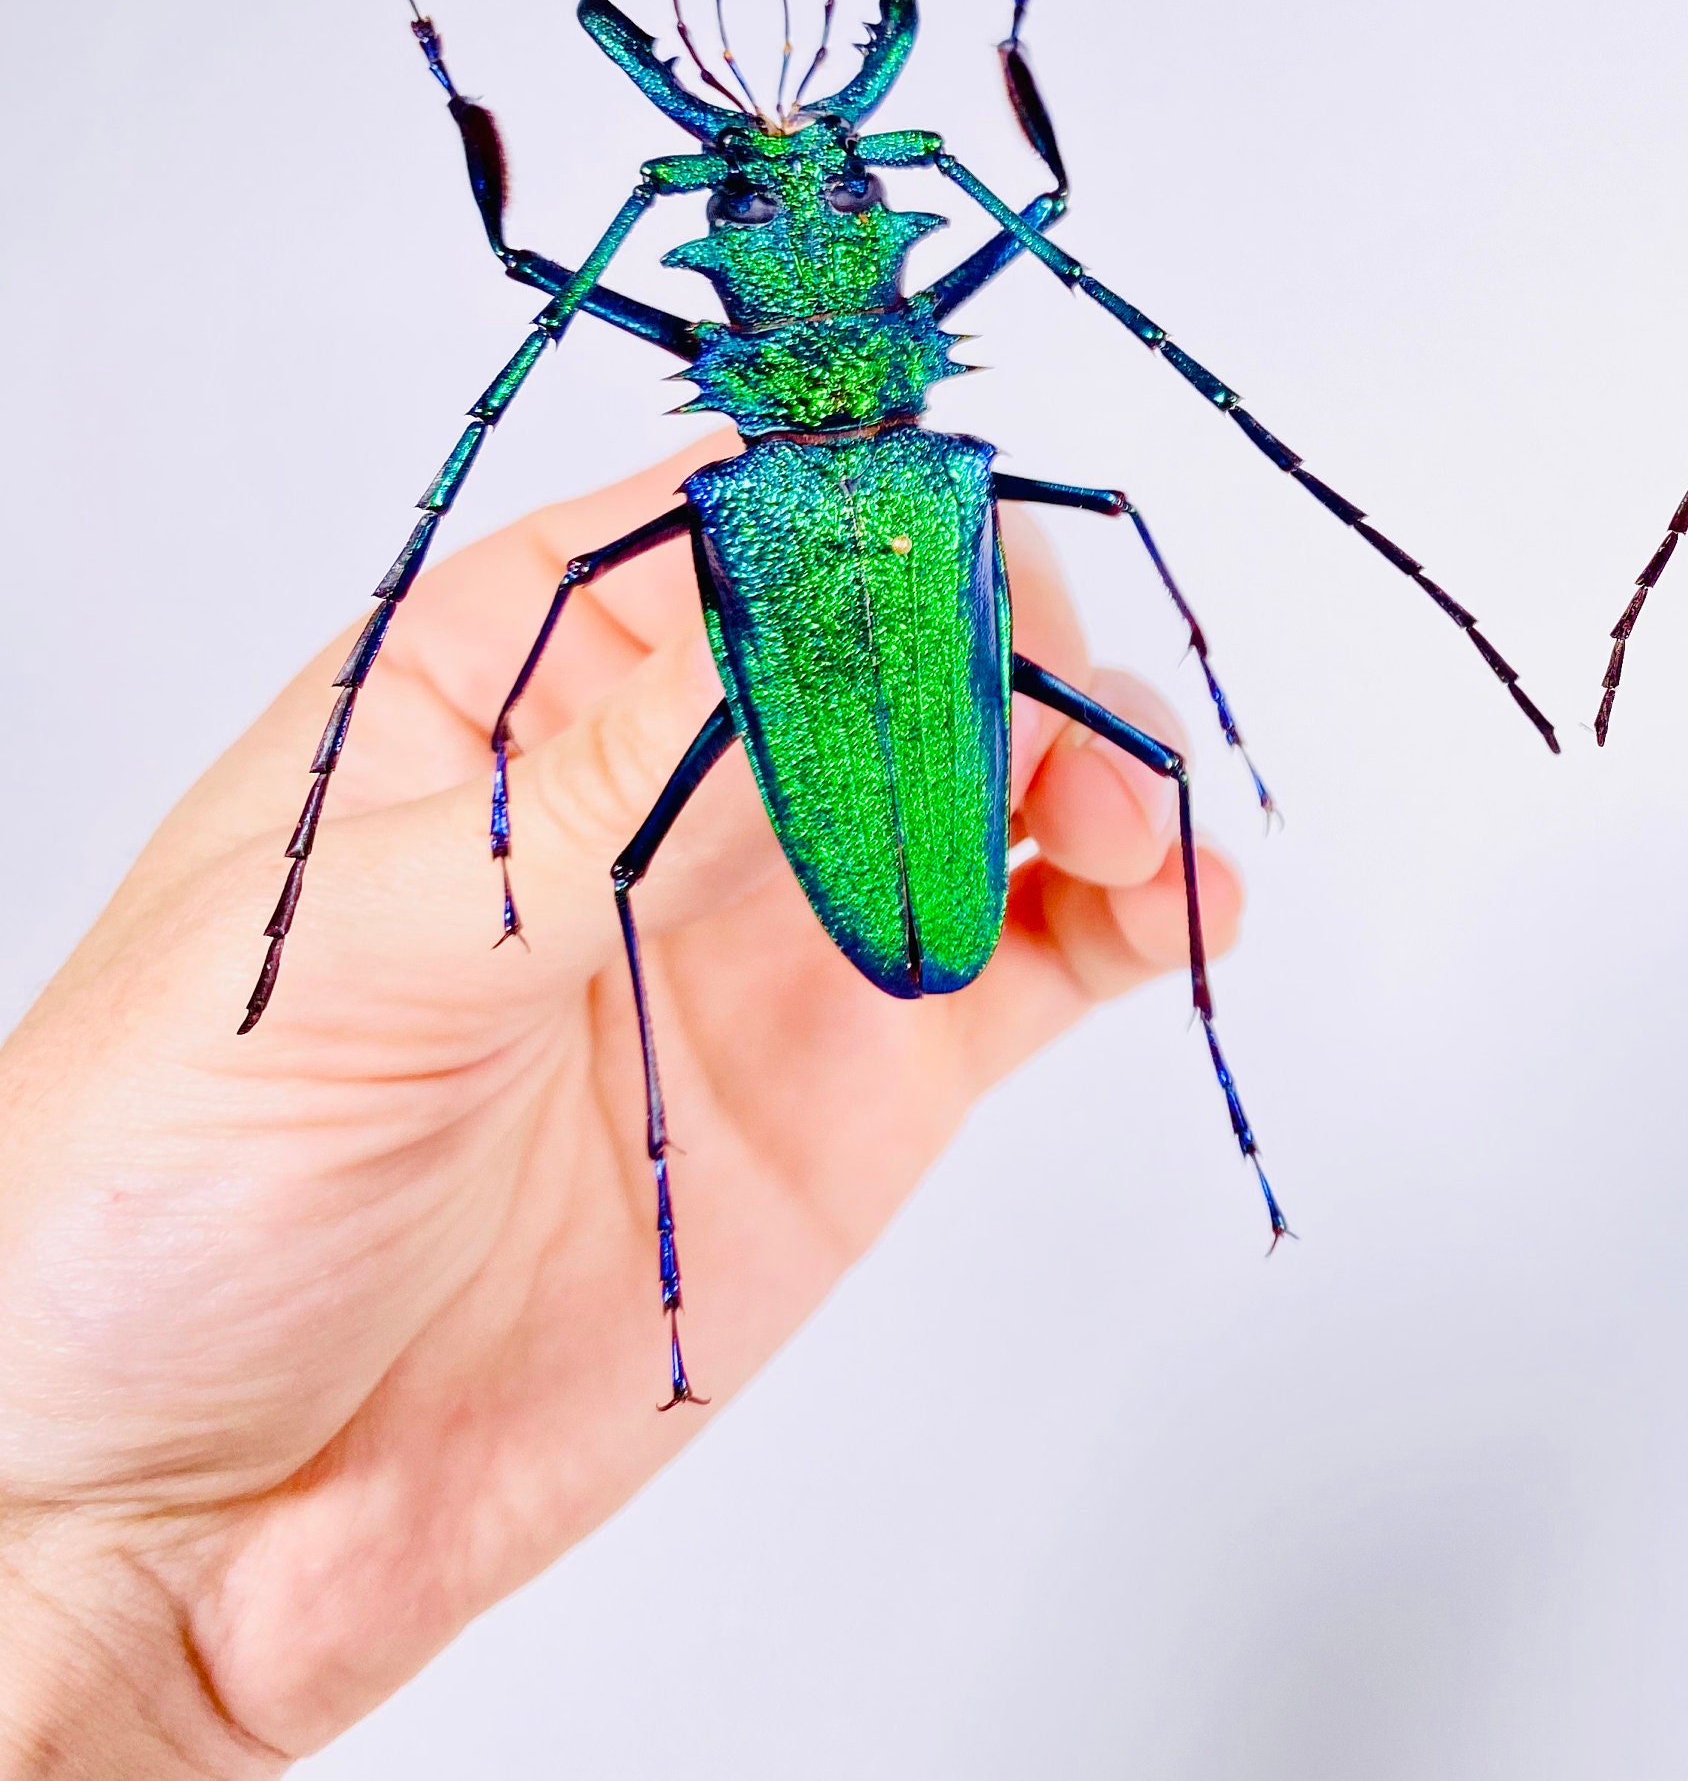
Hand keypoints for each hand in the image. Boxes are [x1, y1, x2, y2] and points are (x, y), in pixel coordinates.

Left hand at [0, 441, 1238, 1771]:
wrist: (189, 1524)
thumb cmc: (155, 1203)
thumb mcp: (363, 957)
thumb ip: (613, 785)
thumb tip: (806, 600)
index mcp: (493, 692)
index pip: (715, 524)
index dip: (853, 510)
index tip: (949, 550)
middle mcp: (661, 782)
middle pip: (896, 631)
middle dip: (1001, 643)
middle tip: (1040, 724)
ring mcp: (780, 928)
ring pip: (996, 779)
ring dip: (1099, 763)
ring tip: (1130, 829)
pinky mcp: (870, 1078)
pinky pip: (1041, 953)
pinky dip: (1140, 910)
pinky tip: (1186, 901)